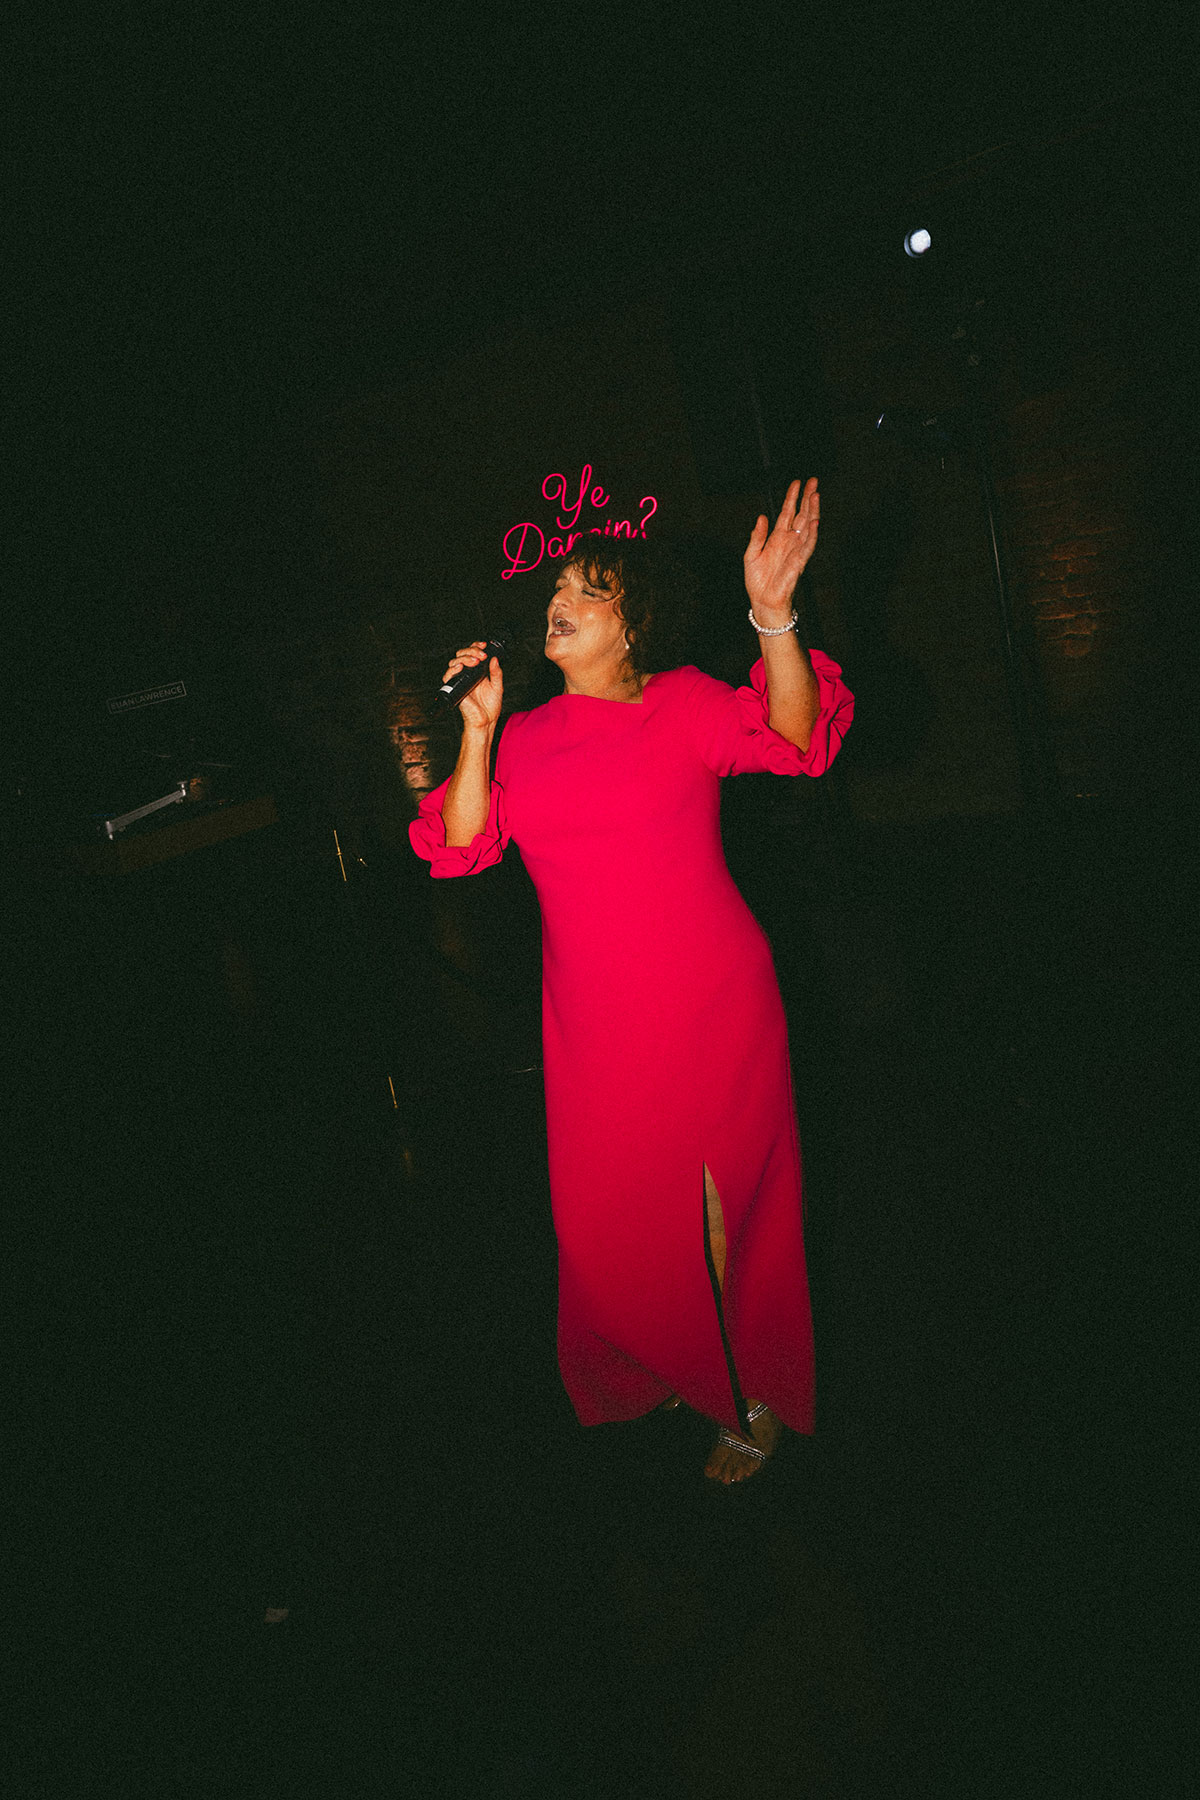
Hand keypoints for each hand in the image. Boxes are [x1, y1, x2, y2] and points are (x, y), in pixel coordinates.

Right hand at [443, 642, 502, 729]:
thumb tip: (495, 659)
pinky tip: (461, 667)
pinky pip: (448, 676)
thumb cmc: (490, 707)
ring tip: (475, 661)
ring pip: (454, 662)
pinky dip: (452, 669)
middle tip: (481, 655)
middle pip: (462, 655)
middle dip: (471, 650)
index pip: (472, 654)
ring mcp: (460, 680)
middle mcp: (467, 674)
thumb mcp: (498, 686)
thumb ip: (497, 673)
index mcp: (477, 672)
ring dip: (464, 657)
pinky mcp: (455, 688)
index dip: (475, 647)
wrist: (486, 721)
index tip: (484, 645)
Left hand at [743, 477, 819, 622]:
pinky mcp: (799, 562)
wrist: (763, 601)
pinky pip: (808, 546)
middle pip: (802, 514)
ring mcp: (796, 550)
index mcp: (777, 537)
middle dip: (807, 497)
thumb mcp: (751, 555)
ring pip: (808, 526)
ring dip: (812, 510)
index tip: (797, 482)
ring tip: (815, 495)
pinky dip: (812, 534)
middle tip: (813, 481)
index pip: (787, 512)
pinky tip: (814, 521)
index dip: (792, 497)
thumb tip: (762, 517)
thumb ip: (757, 536)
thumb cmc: (758, 581)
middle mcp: (789, 541)